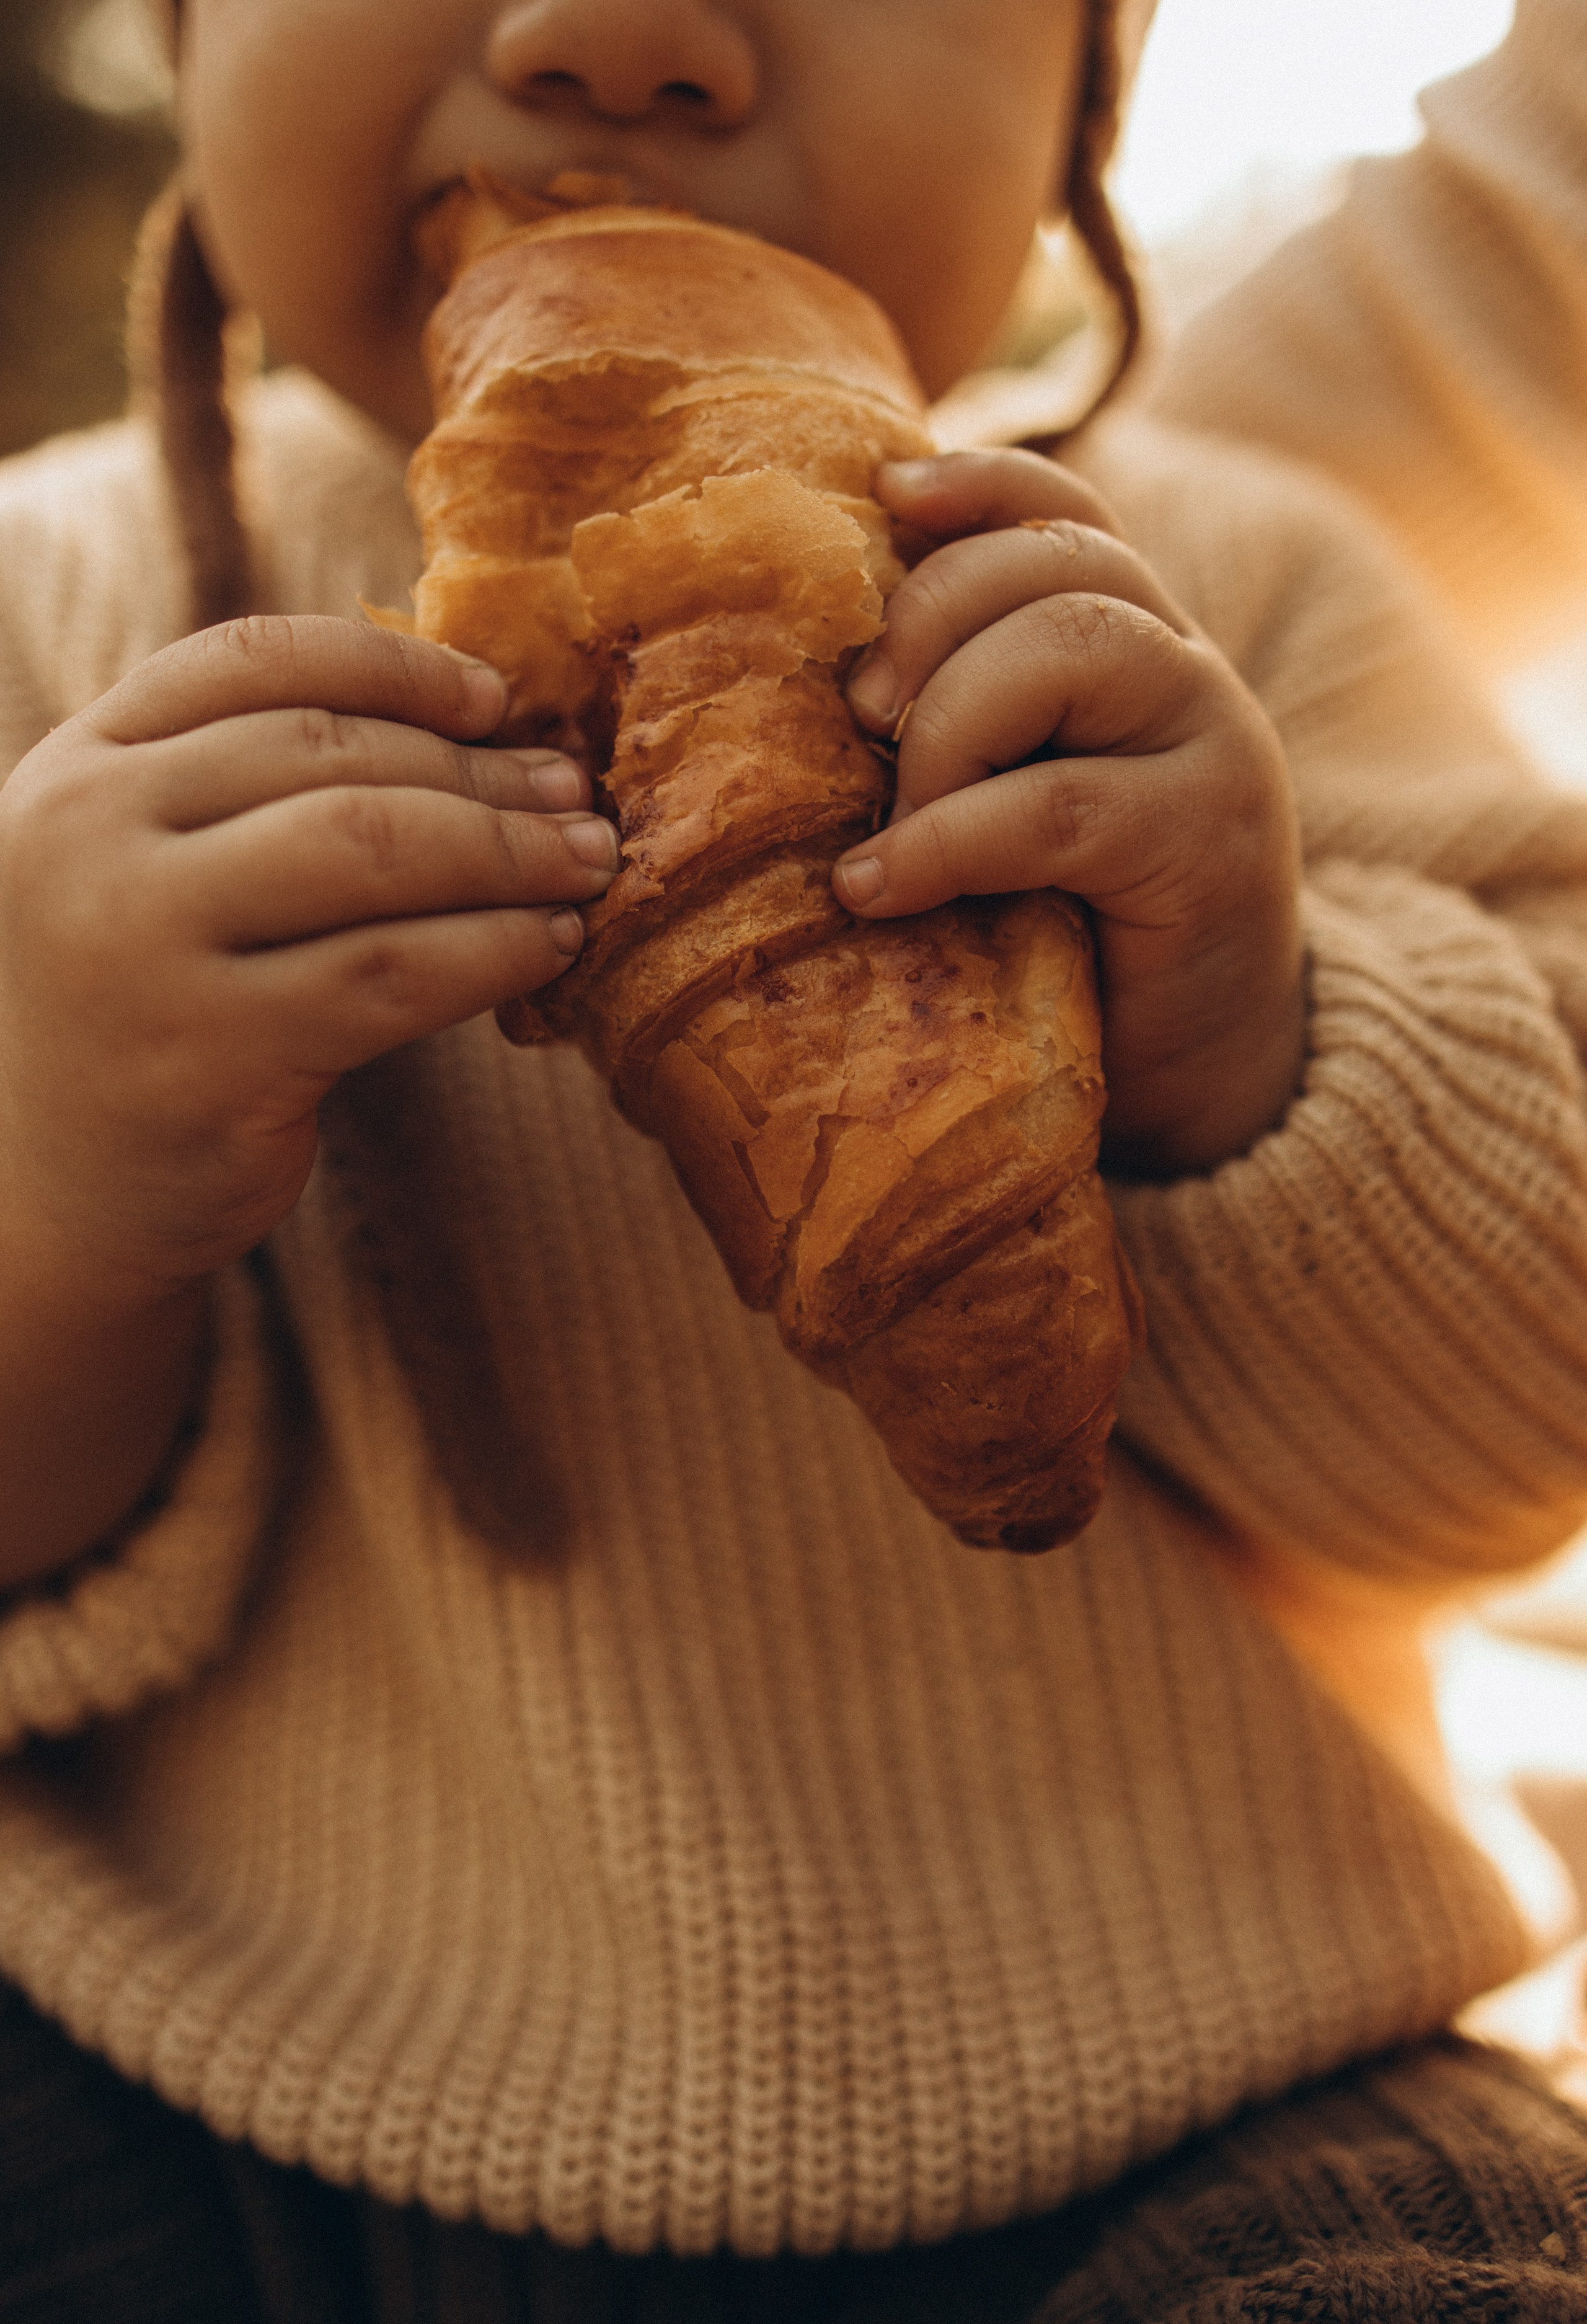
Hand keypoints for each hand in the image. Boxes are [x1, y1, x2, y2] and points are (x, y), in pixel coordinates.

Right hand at [0, 615, 618, 1297]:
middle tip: (576, 793)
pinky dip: (492, 952)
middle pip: (333, 756)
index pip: (253, 662)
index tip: (497, 699)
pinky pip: (394, 976)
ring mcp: (142, 949)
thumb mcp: (148, 868)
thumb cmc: (138, 1012)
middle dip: (479, 772)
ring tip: (586, 863)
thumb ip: (245, 789)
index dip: (394, 666)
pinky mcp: (212, 1057)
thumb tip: (480, 728)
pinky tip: (547, 948)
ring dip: (507, 855)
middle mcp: (92, 840)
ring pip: (375, 854)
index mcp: (79, 767)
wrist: (51, 1193)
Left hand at [837, 451, 1303, 1177]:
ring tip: (884, 820)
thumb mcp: (1009, 810)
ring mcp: (1211, 747)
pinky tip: (879, 885)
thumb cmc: (1076, 940)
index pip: (1064, 515)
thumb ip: (961, 734)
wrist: (1198, 1073)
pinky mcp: (1210, 844)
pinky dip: (950, 840)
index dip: (979, 485)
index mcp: (1132, 643)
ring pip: (1069, 649)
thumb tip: (817, 694)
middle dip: (929, 617)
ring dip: (947, 725)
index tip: (882, 494)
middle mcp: (1184, 670)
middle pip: (1054, 561)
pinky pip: (1059, 804)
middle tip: (857, 717)